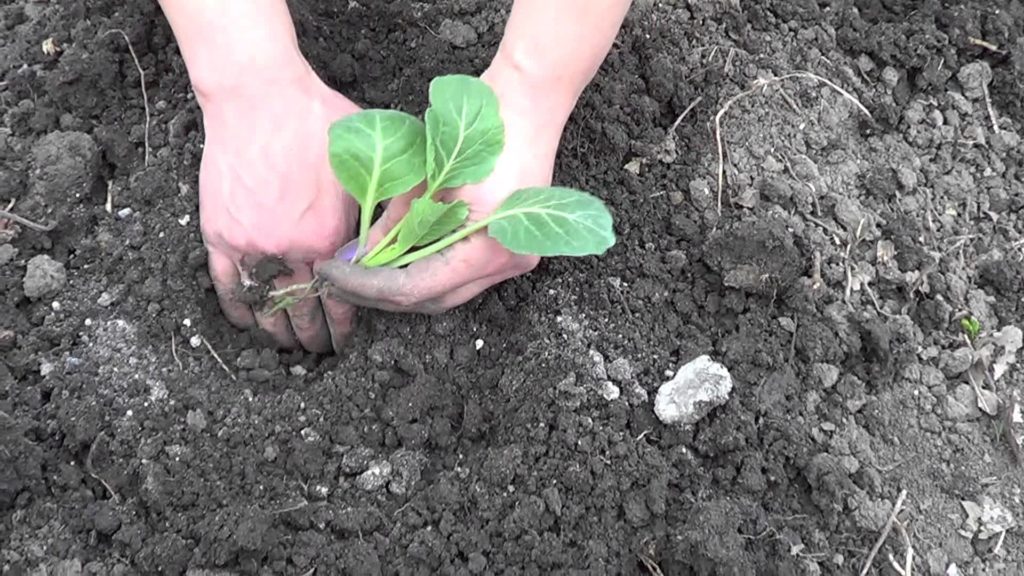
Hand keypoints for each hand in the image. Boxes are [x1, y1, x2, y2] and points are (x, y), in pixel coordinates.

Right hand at [198, 65, 358, 350]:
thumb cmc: (317, 122)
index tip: (345, 339)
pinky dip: (237, 309)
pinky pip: (226, 284)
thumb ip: (375, 211)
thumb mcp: (364, 165)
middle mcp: (288, 250)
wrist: (259, 96)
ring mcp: (249, 245)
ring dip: (275, 332)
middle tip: (319, 350)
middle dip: (312, 337)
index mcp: (327, 238)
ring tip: (286, 346)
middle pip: (301, 311)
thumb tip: (386, 248)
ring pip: (263, 305)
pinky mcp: (218, 233)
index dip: (343, 325)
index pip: (339, 300)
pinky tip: (247, 323)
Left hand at [314, 70, 563, 313]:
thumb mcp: (423, 177)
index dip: (368, 285)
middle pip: (432, 299)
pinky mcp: (512, 248)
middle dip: (382, 293)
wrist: (526, 103)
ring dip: (405, 284)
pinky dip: (429, 269)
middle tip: (341, 278)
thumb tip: (359, 257)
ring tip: (365, 270)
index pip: (415, 288)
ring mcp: (515, 259)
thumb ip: (393, 224)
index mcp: (487, 250)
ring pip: (448, 291)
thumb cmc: (476, 129)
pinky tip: (399, 257)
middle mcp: (506, 265)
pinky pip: (462, 273)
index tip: (332, 274)